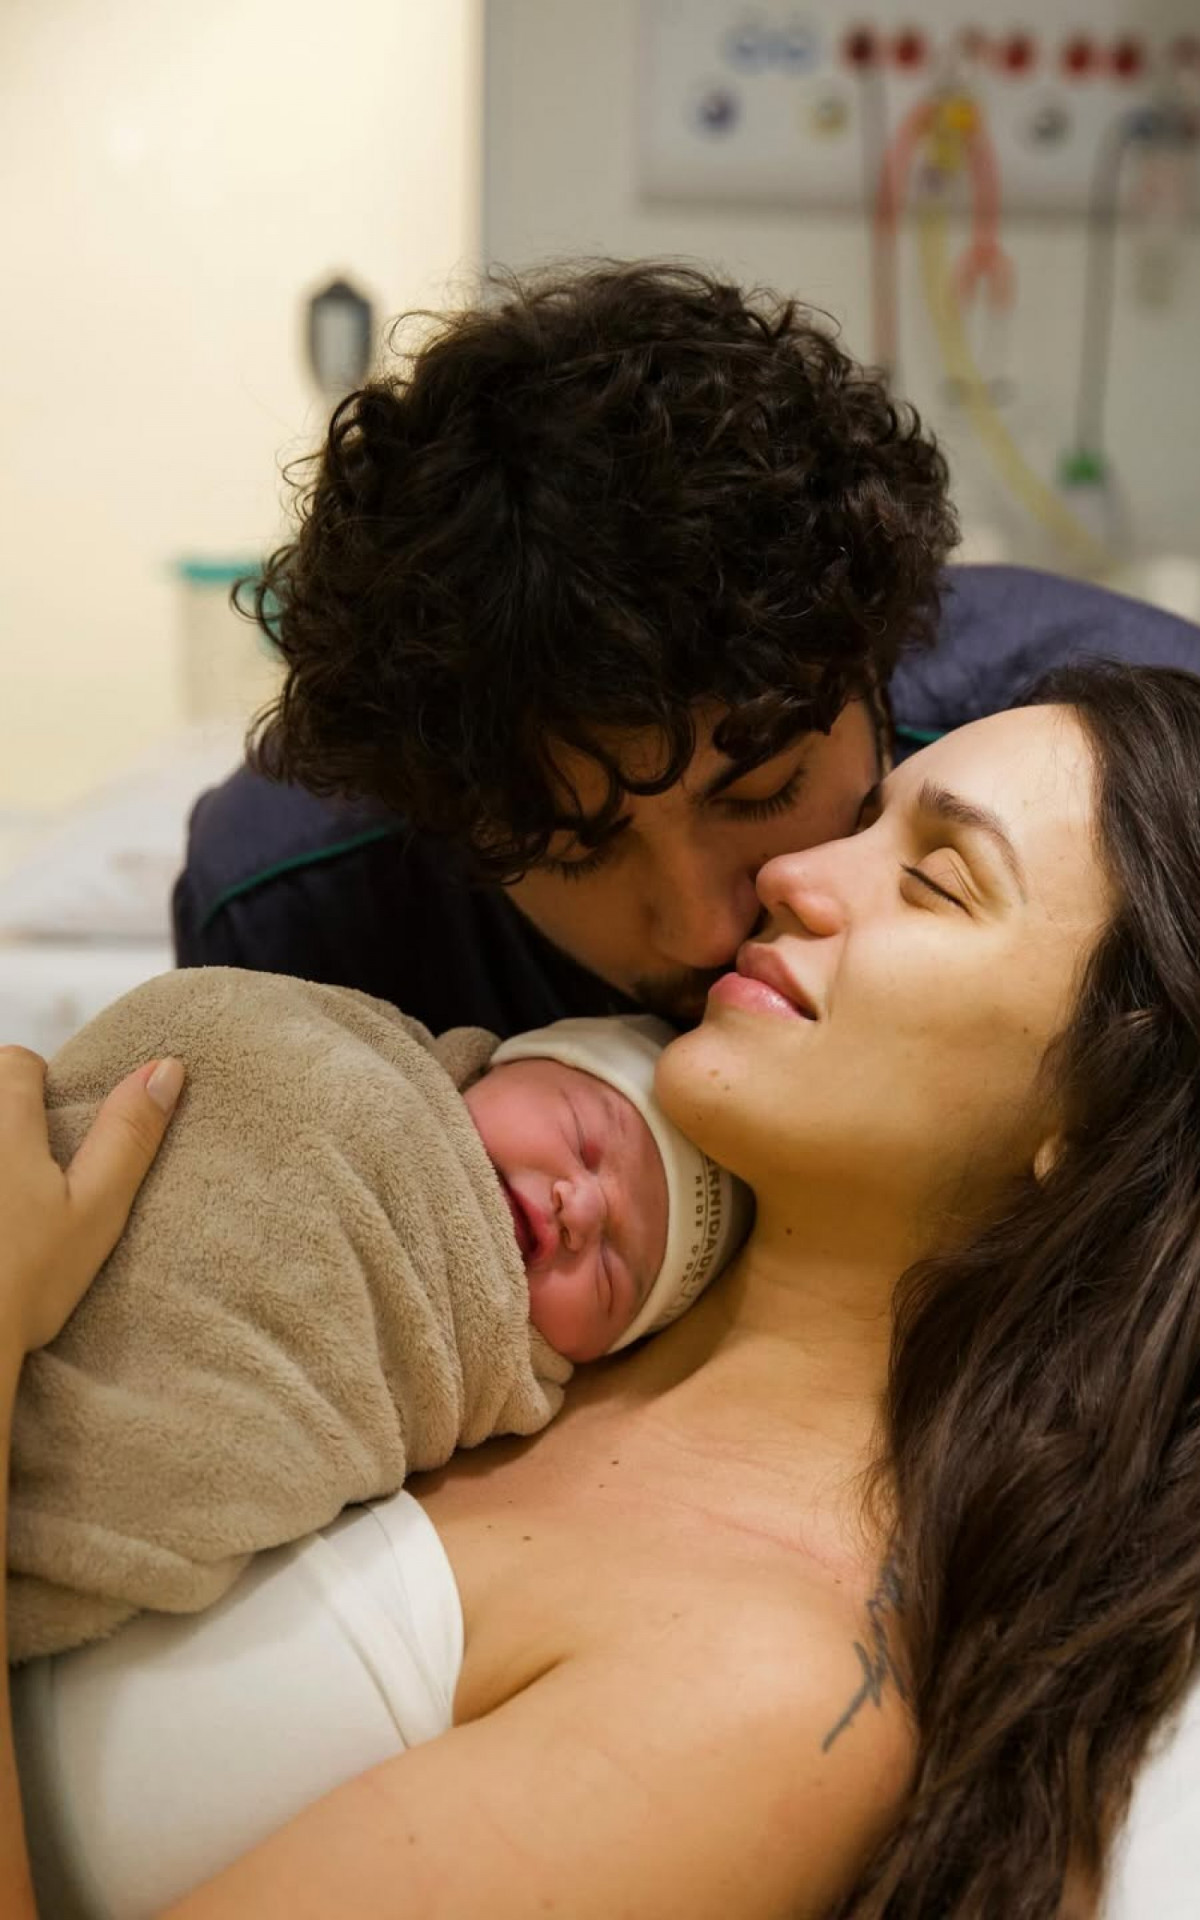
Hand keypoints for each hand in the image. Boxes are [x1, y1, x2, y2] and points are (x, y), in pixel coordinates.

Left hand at [0, 1046, 183, 1362]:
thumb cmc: (25, 1283)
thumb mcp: (96, 1209)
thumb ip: (128, 1136)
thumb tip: (167, 1069)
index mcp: (3, 1123)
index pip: (16, 1061)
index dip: (39, 1084)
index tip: (54, 1131)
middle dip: (7, 1117)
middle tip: (29, 1173)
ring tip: (11, 1203)